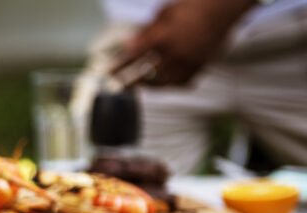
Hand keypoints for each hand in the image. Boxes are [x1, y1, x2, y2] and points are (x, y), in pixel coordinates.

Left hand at [113, 0, 254, 85]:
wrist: (223, 8)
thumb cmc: (193, 5)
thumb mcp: (164, 13)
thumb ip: (146, 30)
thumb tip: (130, 42)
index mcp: (162, 37)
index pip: (134, 55)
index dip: (119, 64)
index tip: (109, 71)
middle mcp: (174, 53)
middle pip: (146, 73)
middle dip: (130, 81)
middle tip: (120, 84)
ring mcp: (189, 61)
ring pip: (165, 82)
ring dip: (151, 85)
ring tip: (143, 84)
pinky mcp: (201, 65)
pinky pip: (184, 81)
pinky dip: (173, 82)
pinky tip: (166, 82)